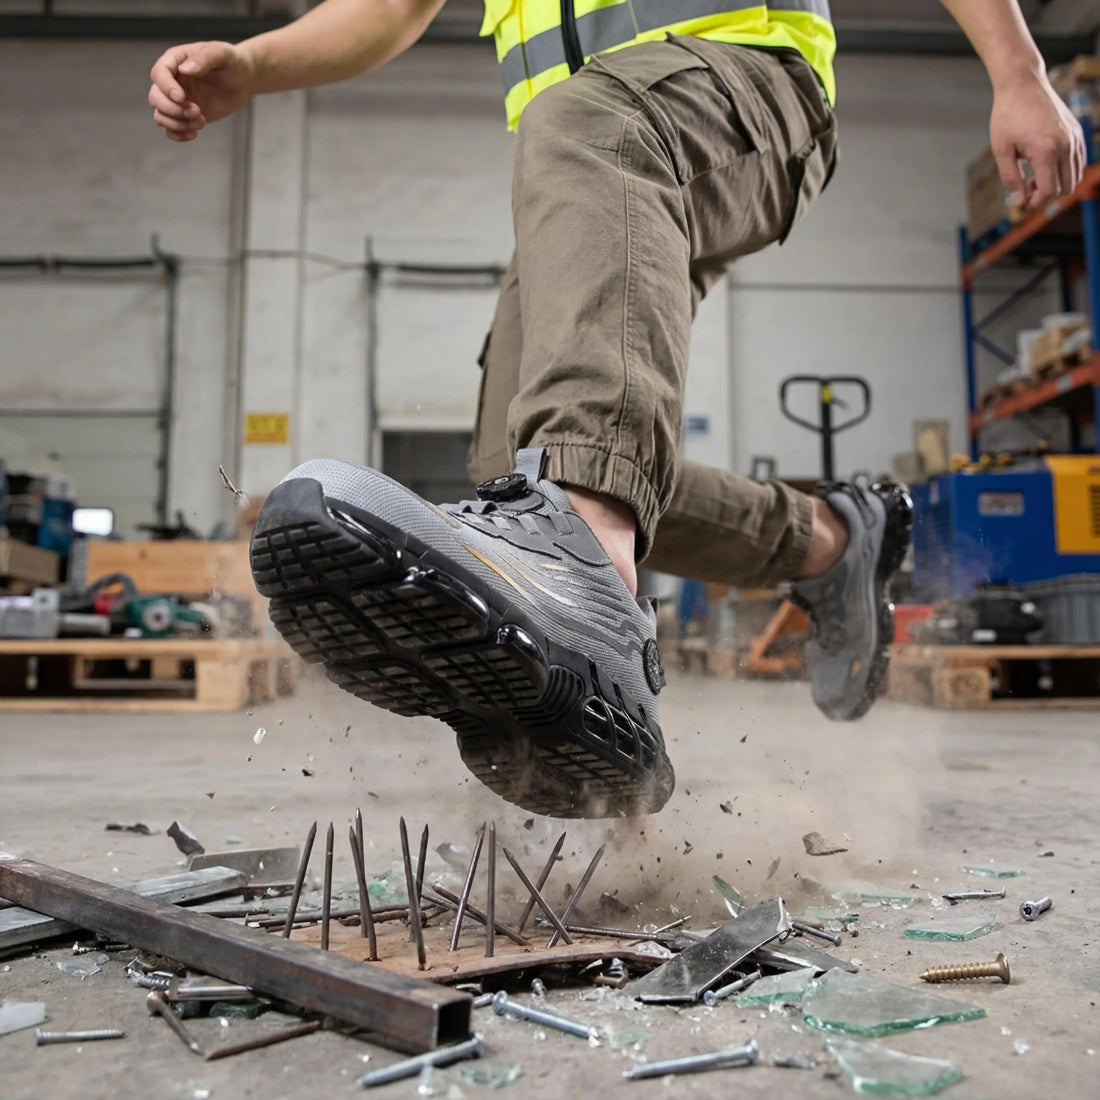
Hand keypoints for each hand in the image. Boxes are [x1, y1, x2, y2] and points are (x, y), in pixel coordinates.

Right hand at [148, 41, 255, 141]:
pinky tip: (194, 134)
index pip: (158, 74)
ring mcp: (176, 100)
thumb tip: (184, 70)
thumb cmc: (231, 63)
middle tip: (198, 111)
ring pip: (160, 115)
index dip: (166, 87)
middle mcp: (171, 81)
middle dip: (174, 109)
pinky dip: (178, 135)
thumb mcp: (221, 54)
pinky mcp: (184, 115)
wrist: (242, 81)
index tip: (181, 98)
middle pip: (155, 97)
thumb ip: (203, 59)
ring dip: (177, 124)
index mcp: (175, 61)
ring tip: (201, 121)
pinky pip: (170, 129)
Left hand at [990, 74, 1086, 209]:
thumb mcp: (1002, 150)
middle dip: (1046, 196)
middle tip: (1026, 186)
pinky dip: (1065, 172)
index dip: (1035, 203)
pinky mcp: (1077, 132)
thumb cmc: (1008, 116)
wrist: (1023, 84)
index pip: (1049, 191)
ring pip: (1075, 177)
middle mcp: (1066, 145)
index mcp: (1046, 151)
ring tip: (1033, 176)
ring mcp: (1075, 137)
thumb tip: (1019, 202)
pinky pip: (1078, 162)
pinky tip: (1045, 165)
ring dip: (1056, 184)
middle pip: (1066, 188)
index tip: (1021, 201)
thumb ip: (1011, 179)